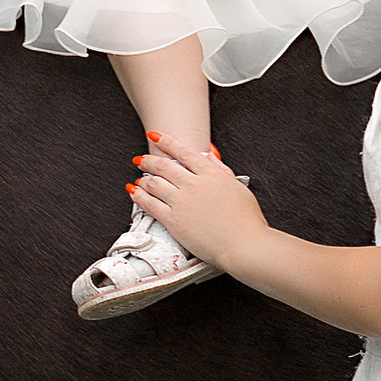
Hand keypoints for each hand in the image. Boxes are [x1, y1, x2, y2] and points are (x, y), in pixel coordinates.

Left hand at [131, 128, 265, 273]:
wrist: (243, 244)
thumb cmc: (246, 220)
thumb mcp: (238, 187)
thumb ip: (221, 170)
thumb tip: (209, 154)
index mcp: (211, 174)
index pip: (183, 152)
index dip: (166, 141)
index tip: (154, 135)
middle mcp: (194, 184)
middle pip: (164, 166)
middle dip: (148, 160)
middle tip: (140, 159)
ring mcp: (182, 202)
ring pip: (154, 183)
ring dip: (143, 179)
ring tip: (137, 178)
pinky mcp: (173, 221)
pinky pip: (150, 205)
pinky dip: (139, 196)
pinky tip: (134, 192)